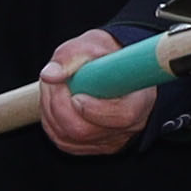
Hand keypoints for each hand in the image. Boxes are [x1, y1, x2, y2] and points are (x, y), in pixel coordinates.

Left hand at [33, 30, 154, 156]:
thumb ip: (72, 56)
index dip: (94, 109)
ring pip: (67, 137)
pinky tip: (56, 101)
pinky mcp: (91, 146)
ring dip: (50, 109)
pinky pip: (62, 140)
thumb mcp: (93, 44)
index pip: (122, 116)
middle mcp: (129, 127)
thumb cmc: (105, 55)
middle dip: (59, 105)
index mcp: (140, 99)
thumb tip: (50, 75)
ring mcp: (109, 140)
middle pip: (84, 131)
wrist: (109, 68)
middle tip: (53, 81)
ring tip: (54, 85)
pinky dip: (51, 119)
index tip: (76, 95)